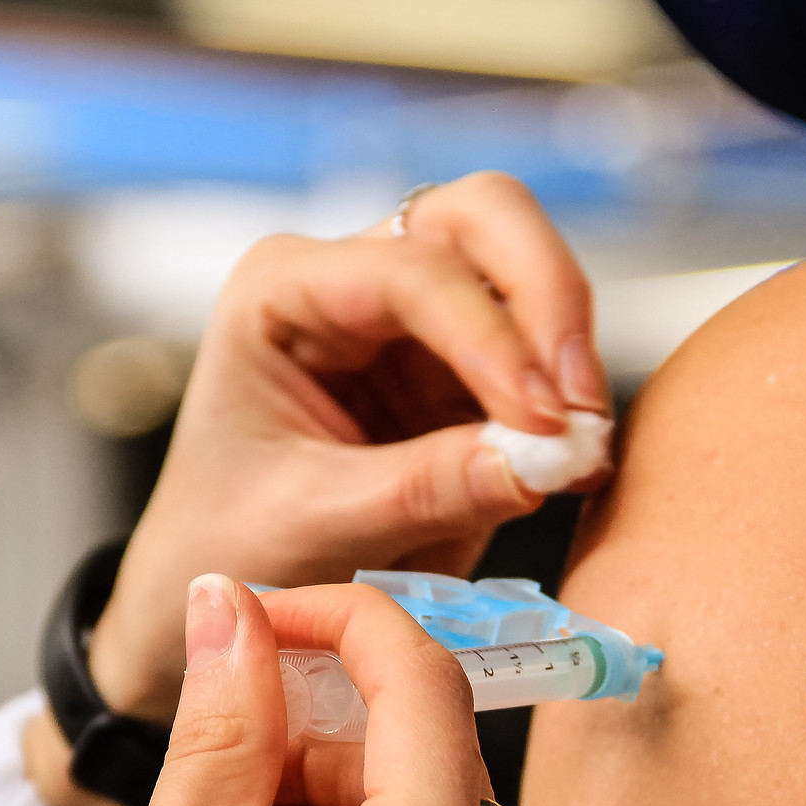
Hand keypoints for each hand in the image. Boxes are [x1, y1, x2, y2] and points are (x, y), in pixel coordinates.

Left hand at [91, 172, 607, 726]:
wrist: (222, 585)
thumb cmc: (228, 540)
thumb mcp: (312, 524)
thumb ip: (422, 490)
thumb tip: (539, 463)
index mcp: (286, 289)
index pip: (412, 272)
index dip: (491, 339)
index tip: (544, 421)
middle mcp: (355, 280)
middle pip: (485, 219)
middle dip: (549, 299)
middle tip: (581, 403)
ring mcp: (418, 320)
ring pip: (529, 275)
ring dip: (571, 351)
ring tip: (583, 448)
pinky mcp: (465, 373)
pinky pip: (542, 355)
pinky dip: (571, 398)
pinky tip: (577, 460)